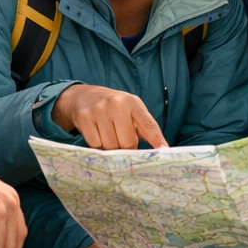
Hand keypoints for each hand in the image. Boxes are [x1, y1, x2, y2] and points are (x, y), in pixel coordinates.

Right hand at [53, 85, 167, 149]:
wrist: (84, 96)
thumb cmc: (113, 107)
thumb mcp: (130, 109)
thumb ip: (143, 126)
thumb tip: (158, 149)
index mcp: (133, 102)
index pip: (148, 124)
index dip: (157, 139)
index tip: (164, 151)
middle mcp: (117, 104)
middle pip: (128, 142)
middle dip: (126, 148)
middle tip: (121, 142)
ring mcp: (100, 110)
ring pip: (111, 146)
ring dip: (111, 148)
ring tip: (108, 136)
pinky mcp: (85, 118)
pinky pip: (96, 144)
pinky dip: (97, 145)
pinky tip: (97, 135)